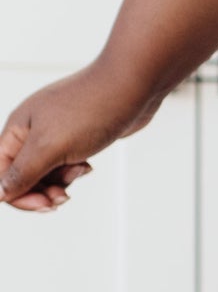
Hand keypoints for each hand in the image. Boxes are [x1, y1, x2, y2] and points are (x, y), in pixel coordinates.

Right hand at [0, 63, 163, 212]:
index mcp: (17, 130)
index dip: (17, 195)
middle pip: (22, 176)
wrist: (131, 87)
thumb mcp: (49, 147)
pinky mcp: (75, 138)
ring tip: (80, 172)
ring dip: (61, 181)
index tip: (43, 204)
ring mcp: (53, 134)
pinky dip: (75, 171)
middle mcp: (31, 131)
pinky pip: (65, 164)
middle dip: (41, 191)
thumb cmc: (90, 110)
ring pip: (46, 173)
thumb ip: (22, 172)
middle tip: (63, 197)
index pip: (1, 173)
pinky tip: (87, 166)